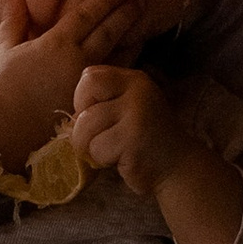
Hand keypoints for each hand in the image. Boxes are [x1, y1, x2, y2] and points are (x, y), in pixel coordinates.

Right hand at [0, 0, 144, 173]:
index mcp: (57, 42)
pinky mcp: (93, 100)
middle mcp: (78, 58)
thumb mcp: (4, 48)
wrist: (8, 125)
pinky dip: (127, 63)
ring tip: (142, 23)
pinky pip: (115, 77)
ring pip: (118, 54)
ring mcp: (88, 81)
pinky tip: (134, 56)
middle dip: (125, 12)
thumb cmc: (3, 86)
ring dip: (132, 36)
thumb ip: (13, 19)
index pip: (87, 14)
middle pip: (109, 30)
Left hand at [70, 64, 242, 243]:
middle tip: (100, 136)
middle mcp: (137, 90)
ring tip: (112, 150)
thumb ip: (101, 101)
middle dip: (83, 121)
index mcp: (133, 80)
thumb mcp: (124, 110)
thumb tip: (66, 113)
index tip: (96, 116)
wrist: (176, 167)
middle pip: (84, 95)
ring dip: (92, 145)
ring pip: (86, 125)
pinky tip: (122, 160)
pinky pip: (97, 148)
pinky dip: (102, 159)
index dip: (83, 99)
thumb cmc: (140, 140)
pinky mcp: (134, 138)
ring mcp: (137, 113)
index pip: (89, 76)